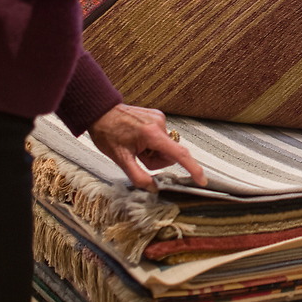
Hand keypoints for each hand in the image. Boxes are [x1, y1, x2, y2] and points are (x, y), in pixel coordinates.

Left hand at [87, 103, 207, 191]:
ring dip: (153, 151)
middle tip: (138, 156)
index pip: (179, 154)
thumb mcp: (120, 159)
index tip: (201, 180)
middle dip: (156, 160)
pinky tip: (137, 139)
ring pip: (165, 146)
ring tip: (135, 146)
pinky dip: (152, 143)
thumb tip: (153, 188)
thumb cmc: (108, 133)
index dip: (193, 169)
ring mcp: (160, 118)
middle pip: (170, 153)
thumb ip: (138, 176)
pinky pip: (162, 137)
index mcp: (152, 134)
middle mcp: (160, 124)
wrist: (100, 112)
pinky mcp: (158, 116)